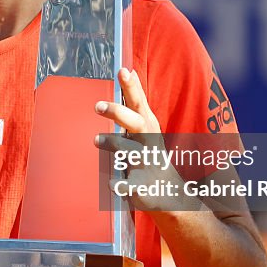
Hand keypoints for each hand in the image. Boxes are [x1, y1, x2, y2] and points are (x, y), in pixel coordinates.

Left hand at [94, 67, 246, 214]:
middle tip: (98, 105)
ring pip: (130, 152)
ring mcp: (147, 167)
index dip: (132, 88)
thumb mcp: (145, 128)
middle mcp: (149, 145)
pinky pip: (129, 186)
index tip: (123, 70)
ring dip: (113, 145)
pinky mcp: (143, 189)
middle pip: (137, 124)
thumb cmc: (150, 155)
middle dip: (119, 113)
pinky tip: (112, 184)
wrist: (171, 197)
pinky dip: (121, 185)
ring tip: (96, 140)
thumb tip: (127, 70)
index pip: (139, 104)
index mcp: (148, 130)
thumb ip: (134, 103)